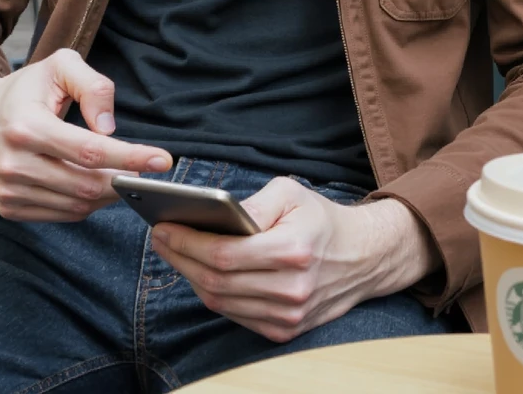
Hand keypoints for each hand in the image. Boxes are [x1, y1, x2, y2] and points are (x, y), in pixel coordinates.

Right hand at [0, 48, 171, 221]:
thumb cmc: (24, 89)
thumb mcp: (60, 65)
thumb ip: (93, 86)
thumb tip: (110, 128)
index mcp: (26, 126)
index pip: (90, 151)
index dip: (130, 158)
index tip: (163, 161)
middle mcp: (13, 164)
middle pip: (87, 185)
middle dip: (124, 179)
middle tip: (145, 168)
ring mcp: (8, 191)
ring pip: (78, 205)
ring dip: (107, 194)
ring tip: (119, 172)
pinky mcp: (9, 208)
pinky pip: (62, 214)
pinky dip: (86, 203)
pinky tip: (92, 183)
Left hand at [150, 177, 438, 341]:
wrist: (362, 257)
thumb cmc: (320, 219)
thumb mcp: (290, 192)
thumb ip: (252, 203)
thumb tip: (213, 214)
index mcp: (292, 250)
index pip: (223, 255)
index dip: (186, 243)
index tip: (162, 228)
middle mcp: (290, 289)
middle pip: (216, 281)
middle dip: (180, 258)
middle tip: (159, 237)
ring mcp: (288, 315)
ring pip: (221, 302)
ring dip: (190, 277)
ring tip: (173, 252)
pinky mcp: (284, 330)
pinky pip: (235, 315)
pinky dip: (212, 294)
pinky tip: (199, 272)